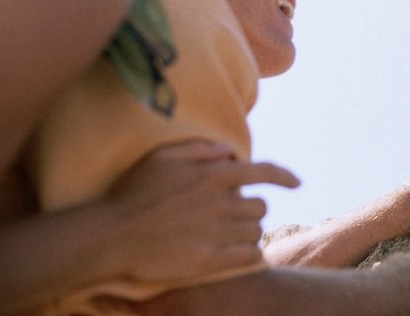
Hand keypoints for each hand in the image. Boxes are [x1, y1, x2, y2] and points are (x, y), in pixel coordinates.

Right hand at [105, 140, 299, 281]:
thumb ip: (201, 150)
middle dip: (251, 208)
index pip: (264, 172)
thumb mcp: (163, 157)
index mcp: (213, 175)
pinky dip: (250, 253)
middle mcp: (221, 203)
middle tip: (233, 213)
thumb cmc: (134, 192)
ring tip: (231, 233)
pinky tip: (240, 253)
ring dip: (249, 231)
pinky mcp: (208, 260)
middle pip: (260, 206)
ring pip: (256, 231)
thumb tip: (229, 151)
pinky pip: (248, 256)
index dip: (285, 176)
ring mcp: (216, 233)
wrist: (111, 236)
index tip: (297, 183)